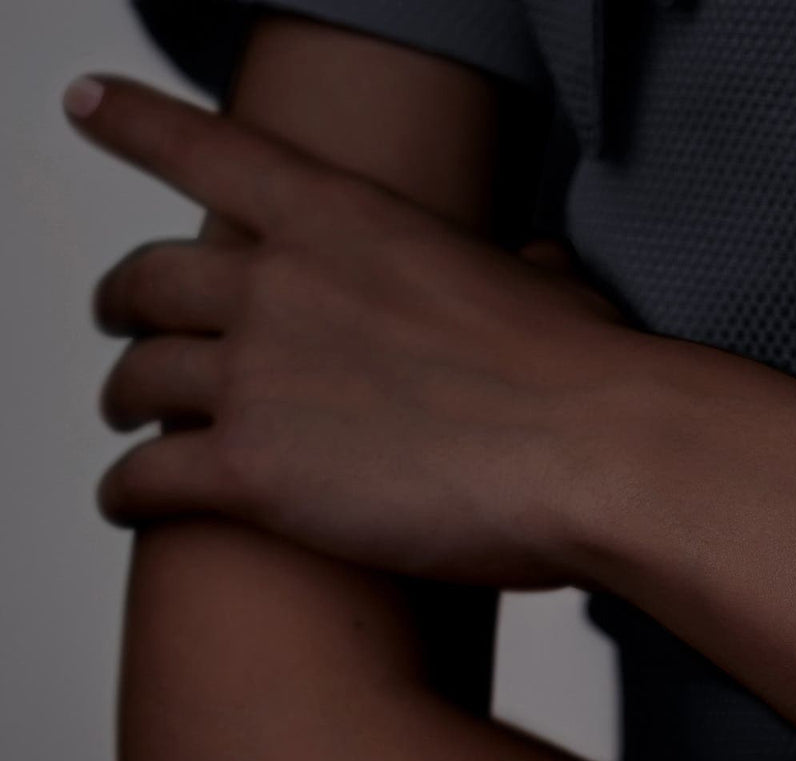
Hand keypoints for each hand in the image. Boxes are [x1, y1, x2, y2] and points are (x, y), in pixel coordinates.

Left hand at [68, 73, 642, 588]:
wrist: (590, 453)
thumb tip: (535, 270)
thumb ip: (510, 272)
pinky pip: (146, 480)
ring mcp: (257, 379)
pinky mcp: (254, 476)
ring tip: (128, 420)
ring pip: (135, 382)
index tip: (84, 101)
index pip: (207, 149)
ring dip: (123, 401)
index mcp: (344, 221)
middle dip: (124, 303)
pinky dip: (124, 493)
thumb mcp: (548, 290)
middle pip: (147, 281)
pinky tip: (125, 503)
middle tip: (125, 323)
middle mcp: (278, 287)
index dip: (132, 121)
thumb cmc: (585, 376)